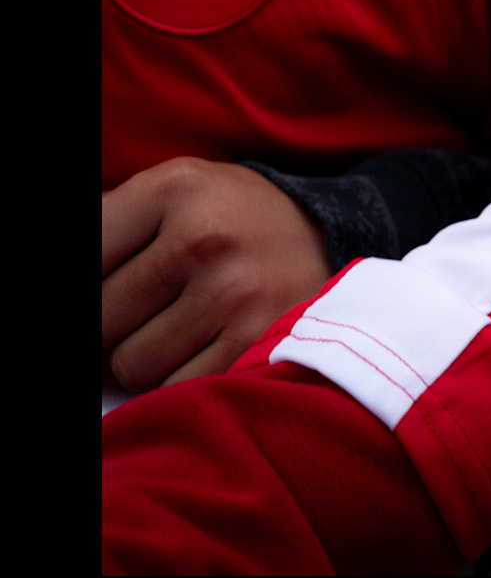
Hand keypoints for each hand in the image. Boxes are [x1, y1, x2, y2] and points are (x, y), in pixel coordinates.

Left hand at [102, 158, 334, 389]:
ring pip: (132, 365)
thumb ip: (104, 231)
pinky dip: (182, 378)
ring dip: (144, 359)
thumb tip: (75, 299)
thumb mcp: (167, 196)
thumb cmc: (223, 220)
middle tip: (146, 310)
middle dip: (111, 328)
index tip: (113, 298)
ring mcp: (236, 293)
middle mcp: (204, 238)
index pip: (83, 259)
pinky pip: (178, 387)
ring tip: (179, 328)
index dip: (88, 292)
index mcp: (171, 190)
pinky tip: (207, 346)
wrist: (327, 235)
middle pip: (99, 321)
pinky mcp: (260, 341)